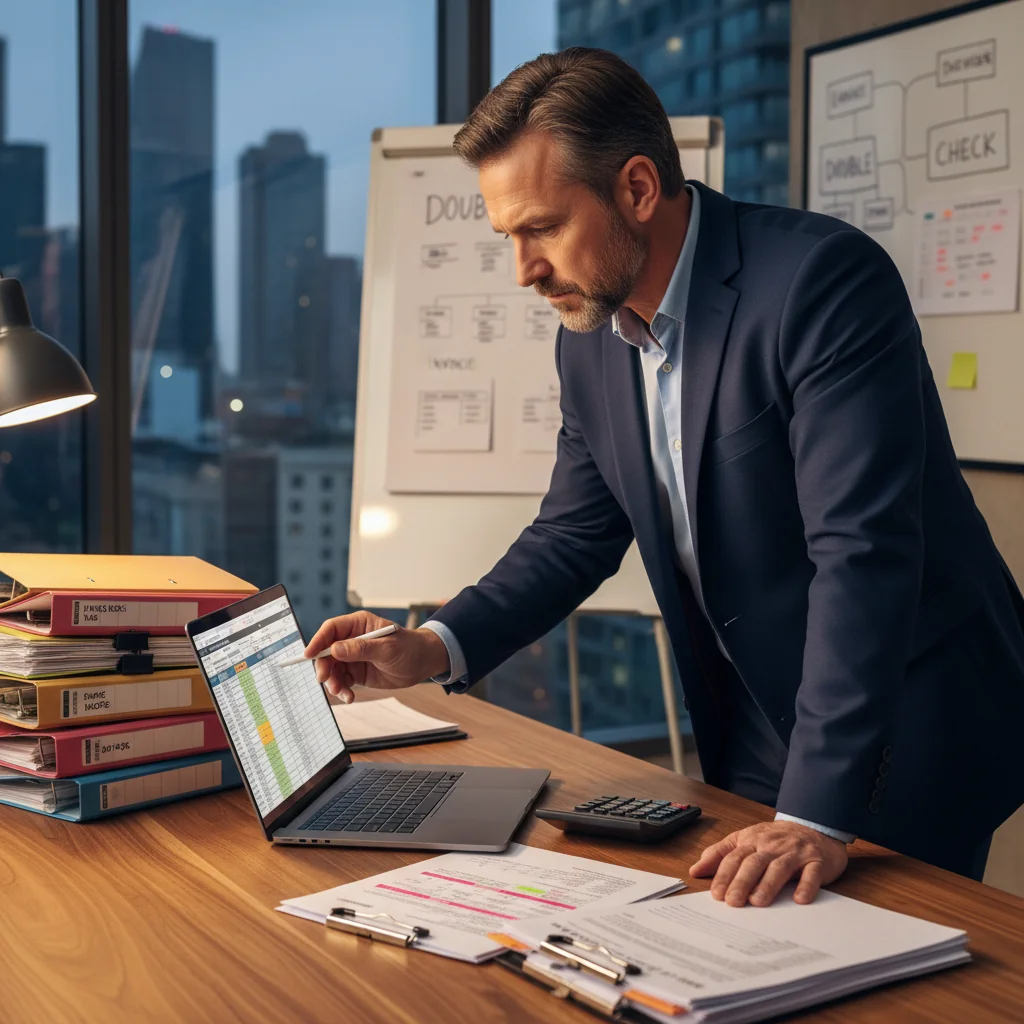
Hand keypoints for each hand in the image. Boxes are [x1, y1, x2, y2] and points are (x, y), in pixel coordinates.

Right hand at [304, 611, 450, 703]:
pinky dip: (342, 690)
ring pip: (332, 669)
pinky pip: (342, 681)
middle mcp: (352, 639)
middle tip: (325, 681)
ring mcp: (353, 656)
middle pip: (326, 651)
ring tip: (342, 692)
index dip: (317, 641)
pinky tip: (350, 697)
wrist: (423, 664)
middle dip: (324, 667)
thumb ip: (361, 648)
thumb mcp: (387, 648)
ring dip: (333, 682)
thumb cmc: (409, 648)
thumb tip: (335, 649)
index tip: (308, 655)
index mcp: (358, 624)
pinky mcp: (356, 672)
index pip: (331, 629)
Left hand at [689, 821, 847, 906]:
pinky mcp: (817, 861)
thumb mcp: (745, 840)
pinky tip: (799, 900)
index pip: (734, 857)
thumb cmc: (775, 840)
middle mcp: (772, 845)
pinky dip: (806, 886)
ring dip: (768, 884)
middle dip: (741, 881)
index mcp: (752, 840)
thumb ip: (720, 854)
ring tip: (758, 902)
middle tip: (733, 902)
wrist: (814, 827)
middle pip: (754, 862)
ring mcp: (795, 852)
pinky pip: (812, 873)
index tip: (716, 894)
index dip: (724, 874)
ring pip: (779, 867)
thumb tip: (695, 870)